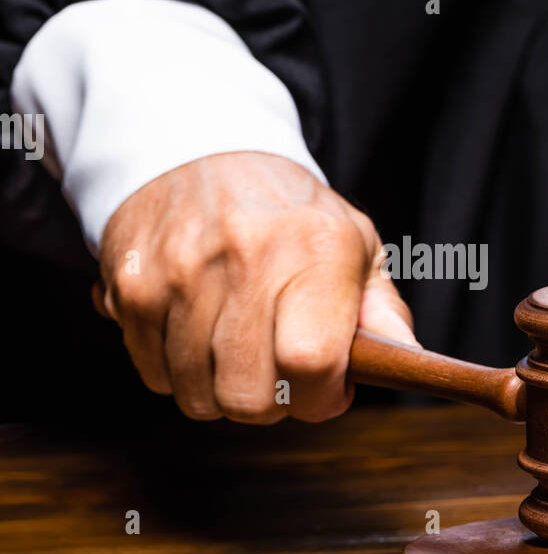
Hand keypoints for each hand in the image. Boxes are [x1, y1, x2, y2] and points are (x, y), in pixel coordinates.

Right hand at [94, 152, 416, 422]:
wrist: (198, 148)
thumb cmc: (288, 212)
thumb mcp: (353, 243)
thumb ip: (381, 309)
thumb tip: (410, 361)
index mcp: (313, 249)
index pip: (311, 363)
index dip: (320, 398)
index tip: (325, 387)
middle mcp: (244, 257)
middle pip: (249, 397)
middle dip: (271, 405)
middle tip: (277, 372)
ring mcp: (179, 273)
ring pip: (197, 396)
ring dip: (219, 389)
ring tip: (234, 346)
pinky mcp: (131, 286)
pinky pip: (154, 376)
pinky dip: (176, 371)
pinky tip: (194, 331)